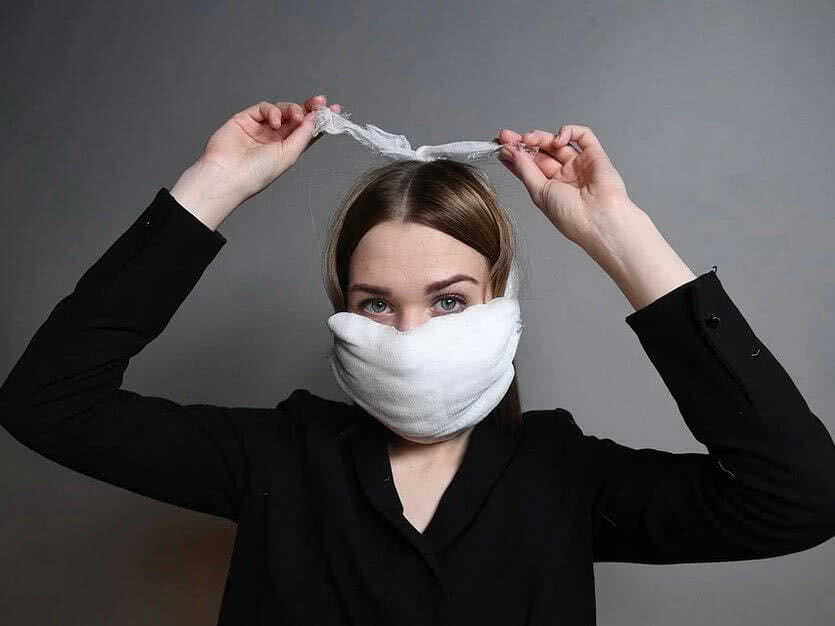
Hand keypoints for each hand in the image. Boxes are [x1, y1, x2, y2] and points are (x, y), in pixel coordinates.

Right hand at [197, 95, 341, 201]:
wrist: (227, 174)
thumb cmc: (256, 173)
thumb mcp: (289, 155)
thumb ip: (303, 135)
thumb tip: (316, 118)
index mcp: (287, 150)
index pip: (307, 131)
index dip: (320, 120)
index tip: (334, 110)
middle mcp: (274, 138)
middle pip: (297, 118)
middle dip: (310, 109)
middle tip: (320, 102)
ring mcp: (260, 128)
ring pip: (282, 110)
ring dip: (292, 110)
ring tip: (296, 116)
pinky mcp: (246, 119)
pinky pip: (264, 108)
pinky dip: (272, 111)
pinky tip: (274, 122)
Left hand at [496, 125, 636, 245]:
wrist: (598, 219)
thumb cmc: (570, 215)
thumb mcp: (539, 192)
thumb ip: (525, 169)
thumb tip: (510, 152)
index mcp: (549, 187)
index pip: (528, 166)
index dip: (514, 154)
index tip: (499, 144)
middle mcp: (563, 175)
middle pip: (540, 152)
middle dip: (522, 142)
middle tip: (507, 137)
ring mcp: (579, 164)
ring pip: (557, 142)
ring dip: (541, 137)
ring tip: (529, 139)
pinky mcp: (595, 155)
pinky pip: (583, 136)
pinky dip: (569, 131)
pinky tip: (557, 139)